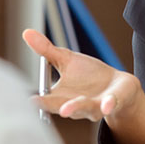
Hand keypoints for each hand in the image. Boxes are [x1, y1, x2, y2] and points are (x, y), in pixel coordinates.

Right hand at [22, 29, 142, 121]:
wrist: (117, 85)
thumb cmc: (89, 75)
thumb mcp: (67, 60)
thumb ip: (47, 50)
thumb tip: (26, 33)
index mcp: (62, 97)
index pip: (47, 100)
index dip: (38, 100)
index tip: (27, 99)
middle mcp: (77, 106)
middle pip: (62, 106)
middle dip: (52, 106)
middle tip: (38, 104)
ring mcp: (95, 106)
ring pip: (85, 108)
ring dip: (75, 108)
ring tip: (65, 110)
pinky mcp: (112, 103)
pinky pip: (109, 105)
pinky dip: (107, 105)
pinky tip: (106, 105)